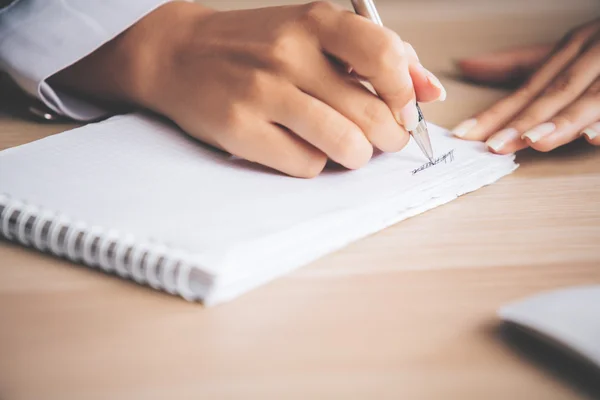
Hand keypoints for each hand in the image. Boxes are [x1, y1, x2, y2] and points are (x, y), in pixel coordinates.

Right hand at [50, 1, 444, 177]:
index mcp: (314, 21)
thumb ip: (377, 53)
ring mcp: (262, 92)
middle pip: (371, 114)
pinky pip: (307, 164)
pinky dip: (316, 163)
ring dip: (357, 155)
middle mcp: (289, 53)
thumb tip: (431, 90)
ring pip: (345, 144)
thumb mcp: (314, 31)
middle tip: (384, 139)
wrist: (179, 54)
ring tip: (351, 149)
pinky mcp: (241, 129)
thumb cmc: (256, 45)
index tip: (403, 108)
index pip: (385, 56)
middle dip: (390, 137)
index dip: (405, 93)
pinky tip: (303, 147)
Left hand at [452, 18, 599, 152]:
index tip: (465, 134)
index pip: (528, 87)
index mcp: (574, 47)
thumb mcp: (569, 47)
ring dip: (564, 122)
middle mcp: (596, 54)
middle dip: (524, 121)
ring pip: (592, 97)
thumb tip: (466, 63)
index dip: (496, 112)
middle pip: (556, 92)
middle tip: (494, 146)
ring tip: (535, 142)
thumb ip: (520, 62)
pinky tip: (594, 137)